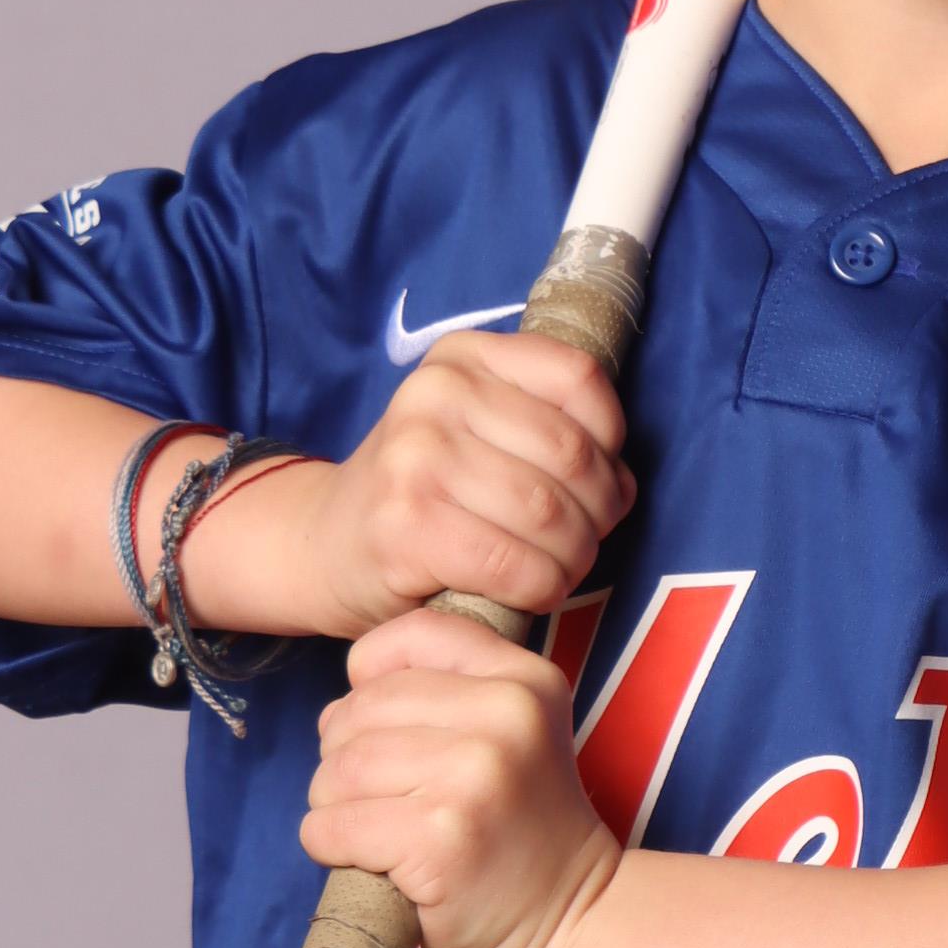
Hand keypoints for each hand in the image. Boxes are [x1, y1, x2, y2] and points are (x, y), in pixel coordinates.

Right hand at [209, 332, 628, 641]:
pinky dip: (540, 588)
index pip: (579, 378)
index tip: (597, 481)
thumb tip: (622, 480)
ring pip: (551, 514)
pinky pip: (515, 565)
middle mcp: (435, 393)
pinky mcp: (406, 527)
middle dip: (598, 514)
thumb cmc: (423, 493)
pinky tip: (528, 591)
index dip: (610, 442)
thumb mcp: (476, 429)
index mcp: (462, 356)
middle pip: (573, 454)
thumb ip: (546, 426)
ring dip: (573, 558)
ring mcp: (416, 458)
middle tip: (582, 541)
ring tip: (557, 569)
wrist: (324, 544)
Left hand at [305, 609, 621, 947]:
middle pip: (358, 710)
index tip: (384, 726)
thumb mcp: (512, 735)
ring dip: (334, 807)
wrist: (571, 921)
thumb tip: (339, 706)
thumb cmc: (519, 831)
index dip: (371, 676)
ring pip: (337, 770)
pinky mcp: (438, 838)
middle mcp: (505, 715)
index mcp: (525, 680)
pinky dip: (330, 848)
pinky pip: (332, 826)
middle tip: (380, 798)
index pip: (414, 635)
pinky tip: (370, 861)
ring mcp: (473, 776)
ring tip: (376, 831)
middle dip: (344, 758)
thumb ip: (447, 693)